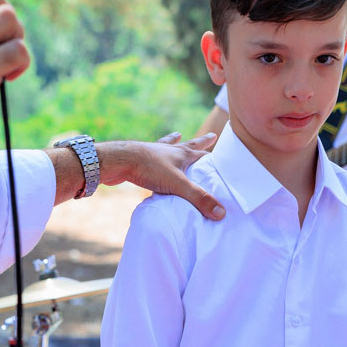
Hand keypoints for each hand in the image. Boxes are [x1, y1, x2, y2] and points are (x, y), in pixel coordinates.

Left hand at [98, 133, 224, 219]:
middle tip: (212, 135)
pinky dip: (154, 151)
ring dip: (175, 142)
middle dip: (201, 142)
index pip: (203, 154)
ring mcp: (155, 152)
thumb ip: (199, 198)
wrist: (119, 161)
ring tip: (178, 135)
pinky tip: (151, 151)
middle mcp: (170, 150)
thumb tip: (221, 212)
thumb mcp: (178, 184)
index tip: (226, 154)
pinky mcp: (141, 159)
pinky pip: (152, 155)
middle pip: (189, 145)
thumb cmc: (149, 168)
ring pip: (169, 145)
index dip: (215, 156)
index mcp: (182, 154)